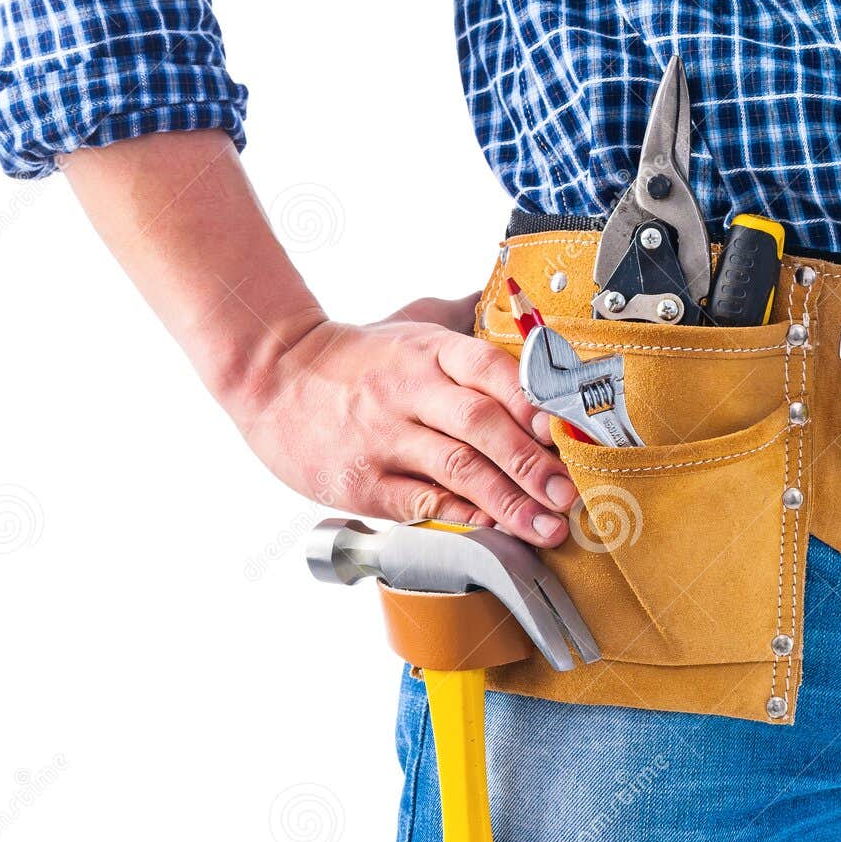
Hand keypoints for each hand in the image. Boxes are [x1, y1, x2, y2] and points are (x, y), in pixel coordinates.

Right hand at [226, 303, 576, 547]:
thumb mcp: (412, 323)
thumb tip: (527, 310)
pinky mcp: (364, 482)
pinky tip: (492, 532)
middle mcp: (410, 391)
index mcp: (430, 351)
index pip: (491, 370)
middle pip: (480, 425)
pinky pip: (421, 503)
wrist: (272, 377)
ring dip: (508, 502)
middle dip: (532, 463)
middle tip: (568, 494)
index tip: (565, 430)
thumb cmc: (353, 358)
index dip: (532, 401)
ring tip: (545, 527)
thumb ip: (469, 320)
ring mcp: (385, 438)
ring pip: (456, 470)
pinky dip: (460, 517)